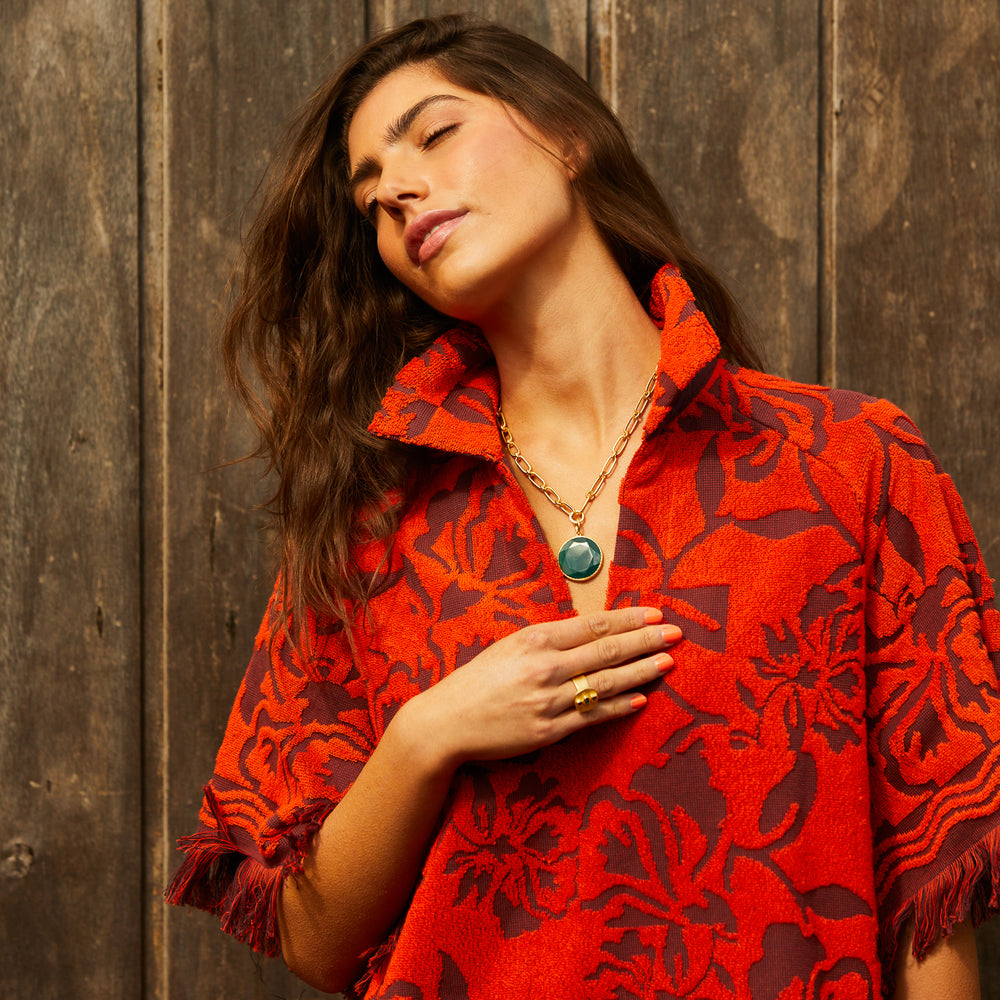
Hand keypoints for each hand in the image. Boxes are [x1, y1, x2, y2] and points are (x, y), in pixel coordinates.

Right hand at [401, 607, 679, 769]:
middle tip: (676, 634)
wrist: (446, 722)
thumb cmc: (476, 681)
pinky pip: (592, 716)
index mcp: (534, 639)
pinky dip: (618, 707)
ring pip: (606, 683)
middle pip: (607, 651)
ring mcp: (549, 700)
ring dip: (641, 672)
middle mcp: (545, 667)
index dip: (628, 620)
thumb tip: (590, 634)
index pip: (593, 626)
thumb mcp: (509, 647)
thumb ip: (548, 641)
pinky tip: (640, 699)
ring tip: (667, 662)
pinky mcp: (549, 731)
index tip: (655, 615)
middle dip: (645, 641)